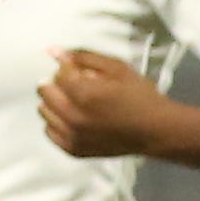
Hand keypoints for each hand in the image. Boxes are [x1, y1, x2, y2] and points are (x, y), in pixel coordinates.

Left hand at [38, 49, 169, 158]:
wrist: (155, 130)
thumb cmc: (140, 98)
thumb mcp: (117, 68)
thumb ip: (84, 57)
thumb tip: (54, 51)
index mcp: (84, 94)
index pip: (58, 73)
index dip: (70, 68)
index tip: (82, 71)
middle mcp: (74, 117)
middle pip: (45, 92)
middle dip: (59, 83)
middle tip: (78, 84)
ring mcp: (72, 136)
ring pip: (44, 111)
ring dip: (56, 102)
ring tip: (76, 102)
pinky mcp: (73, 149)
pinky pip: (49, 131)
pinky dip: (57, 122)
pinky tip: (74, 118)